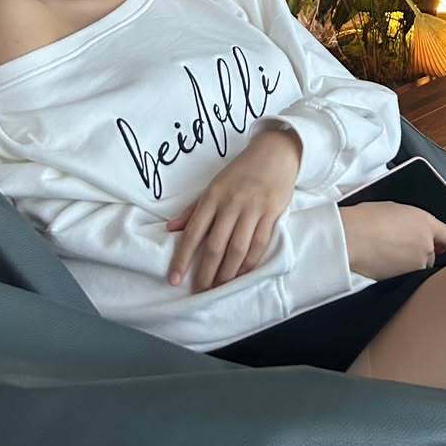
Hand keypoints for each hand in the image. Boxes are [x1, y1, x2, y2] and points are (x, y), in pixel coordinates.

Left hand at [165, 127, 301, 292]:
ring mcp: (253, 209)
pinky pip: (259, 244)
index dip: (182, 258)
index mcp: (213, 196)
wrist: (274, 153)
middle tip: (199, 292)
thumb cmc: (241, 172)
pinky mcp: (271, 213)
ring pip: (237, 249)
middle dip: (206, 273)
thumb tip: (170, 229)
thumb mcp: (214, 185)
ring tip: (219, 287)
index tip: (174, 279)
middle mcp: (231, 203)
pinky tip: (241, 274)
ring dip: (227, 273)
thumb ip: (194, 208)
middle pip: (216, 245)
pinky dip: (249, 263)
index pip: (193, 232)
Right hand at [338, 201, 445, 280]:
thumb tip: (412, 228)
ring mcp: (416, 265)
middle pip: (432, 254)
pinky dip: (399, 272)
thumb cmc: (365, 219)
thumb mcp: (393, 209)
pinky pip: (407, 276)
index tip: (436, 242)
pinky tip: (384, 262)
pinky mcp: (403, 280)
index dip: (441, 240)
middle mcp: (426, 245)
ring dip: (409, 263)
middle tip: (401, 245)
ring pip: (419, 266)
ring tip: (389, 254)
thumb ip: (411, 221)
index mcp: (425, 223)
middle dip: (421, 251)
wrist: (350, 239)